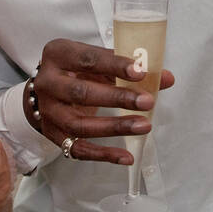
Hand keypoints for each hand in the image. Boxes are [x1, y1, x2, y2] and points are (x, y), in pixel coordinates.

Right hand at [26, 38, 174, 164]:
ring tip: (144, 126)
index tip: (140, 72)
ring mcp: (48, 112)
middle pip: (81, 93)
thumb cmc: (77, 70)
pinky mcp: (54, 135)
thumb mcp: (98, 60)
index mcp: (58, 54)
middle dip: (117, 98)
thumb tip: (166, 78)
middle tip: (147, 101)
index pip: (87, 59)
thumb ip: (128, 67)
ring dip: (114, 127)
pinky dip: (103, 155)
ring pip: (79, 125)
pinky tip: (126, 157)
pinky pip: (78, 149)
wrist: (46, 90)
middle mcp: (47, 83)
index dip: (115, 66)